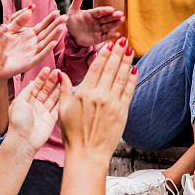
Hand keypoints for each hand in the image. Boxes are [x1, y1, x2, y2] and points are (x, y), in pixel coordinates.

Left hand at [0, 8, 66, 78]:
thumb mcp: (8, 29)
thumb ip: (18, 20)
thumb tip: (30, 10)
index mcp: (29, 36)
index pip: (42, 26)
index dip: (50, 19)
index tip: (57, 11)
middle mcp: (32, 45)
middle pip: (47, 33)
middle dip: (56, 25)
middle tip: (65, 17)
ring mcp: (31, 54)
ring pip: (45, 44)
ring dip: (54, 36)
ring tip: (61, 27)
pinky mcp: (28, 63)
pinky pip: (39, 56)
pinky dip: (46, 50)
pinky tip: (53, 43)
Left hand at [7, 67, 61, 155]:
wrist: (23, 140)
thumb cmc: (18, 122)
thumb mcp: (19, 102)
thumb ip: (27, 91)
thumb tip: (32, 82)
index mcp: (26, 101)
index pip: (35, 86)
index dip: (41, 77)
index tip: (47, 68)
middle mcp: (35, 106)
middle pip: (45, 90)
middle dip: (51, 80)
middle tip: (58, 71)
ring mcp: (44, 112)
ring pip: (53, 97)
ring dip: (57, 87)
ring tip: (63, 77)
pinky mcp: (51, 120)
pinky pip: (58, 107)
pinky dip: (62, 99)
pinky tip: (66, 90)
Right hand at [58, 38, 136, 158]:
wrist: (87, 153)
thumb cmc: (73, 133)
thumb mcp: (63, 109)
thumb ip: (64, 89)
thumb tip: (59, 73)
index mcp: (85, 92)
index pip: (97, 67)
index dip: (105, 54)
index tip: (110, 44)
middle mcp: (100, 95)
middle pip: (111, 68)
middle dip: (118, 52)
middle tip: (124, 40)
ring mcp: (113, 103)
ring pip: (121, 77)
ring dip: (126, 61)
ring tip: (131, 49)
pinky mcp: (122, 112)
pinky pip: (128, 91)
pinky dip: (132, 79)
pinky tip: (134, 69)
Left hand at [65, 0, 124, 46]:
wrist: (71, 35)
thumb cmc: (72, 22)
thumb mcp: (73, 11)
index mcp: (92, 14)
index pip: (99, 11)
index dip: (105, 10)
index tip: (111, 9)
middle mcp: (97, 21)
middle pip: (106, 18)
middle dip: (114, 16)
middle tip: (121, 13)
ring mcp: (98, 29)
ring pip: (108, 26)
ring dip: (115, 23)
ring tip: (122, 20)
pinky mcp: (99, 38)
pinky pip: (106, 37)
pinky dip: (112, 36)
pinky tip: (118, 34)